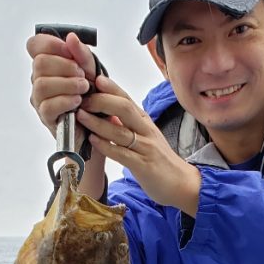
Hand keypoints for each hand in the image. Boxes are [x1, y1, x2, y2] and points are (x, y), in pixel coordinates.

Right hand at [26, 32, 96, 146]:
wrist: (99, 122)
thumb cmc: (91, 94)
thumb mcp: (91, 70)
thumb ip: (82, 54)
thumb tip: (71, 38)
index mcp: (47, 64)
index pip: (35, 45)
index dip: (51, 44)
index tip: (69, 51)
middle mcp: (38, 79)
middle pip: (40, 63)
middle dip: (65, 66)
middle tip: (83, 76)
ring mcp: (39, 98)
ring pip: (42, 85)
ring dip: (67, 84)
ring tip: (84, 89)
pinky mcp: (45, 116)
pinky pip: (48, 106)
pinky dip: (65, 101)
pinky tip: (78, 102)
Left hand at [78, 74, 201, 216]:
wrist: (182, 183)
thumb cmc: (160, 161)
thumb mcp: (145, 138)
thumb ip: (128, 126)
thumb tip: (107, 114)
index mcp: (145, 122)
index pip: (127, 99)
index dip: (112, 88)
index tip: (95, 80)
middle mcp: (146, 131)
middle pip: (124, 108)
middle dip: (102, 101)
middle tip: (83, 100)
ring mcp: (145, 148)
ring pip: (120, 131)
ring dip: (98, 122)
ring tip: (81, 116)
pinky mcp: (143, 166)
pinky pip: (122, 154)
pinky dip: (106, 146)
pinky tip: (93, 140)